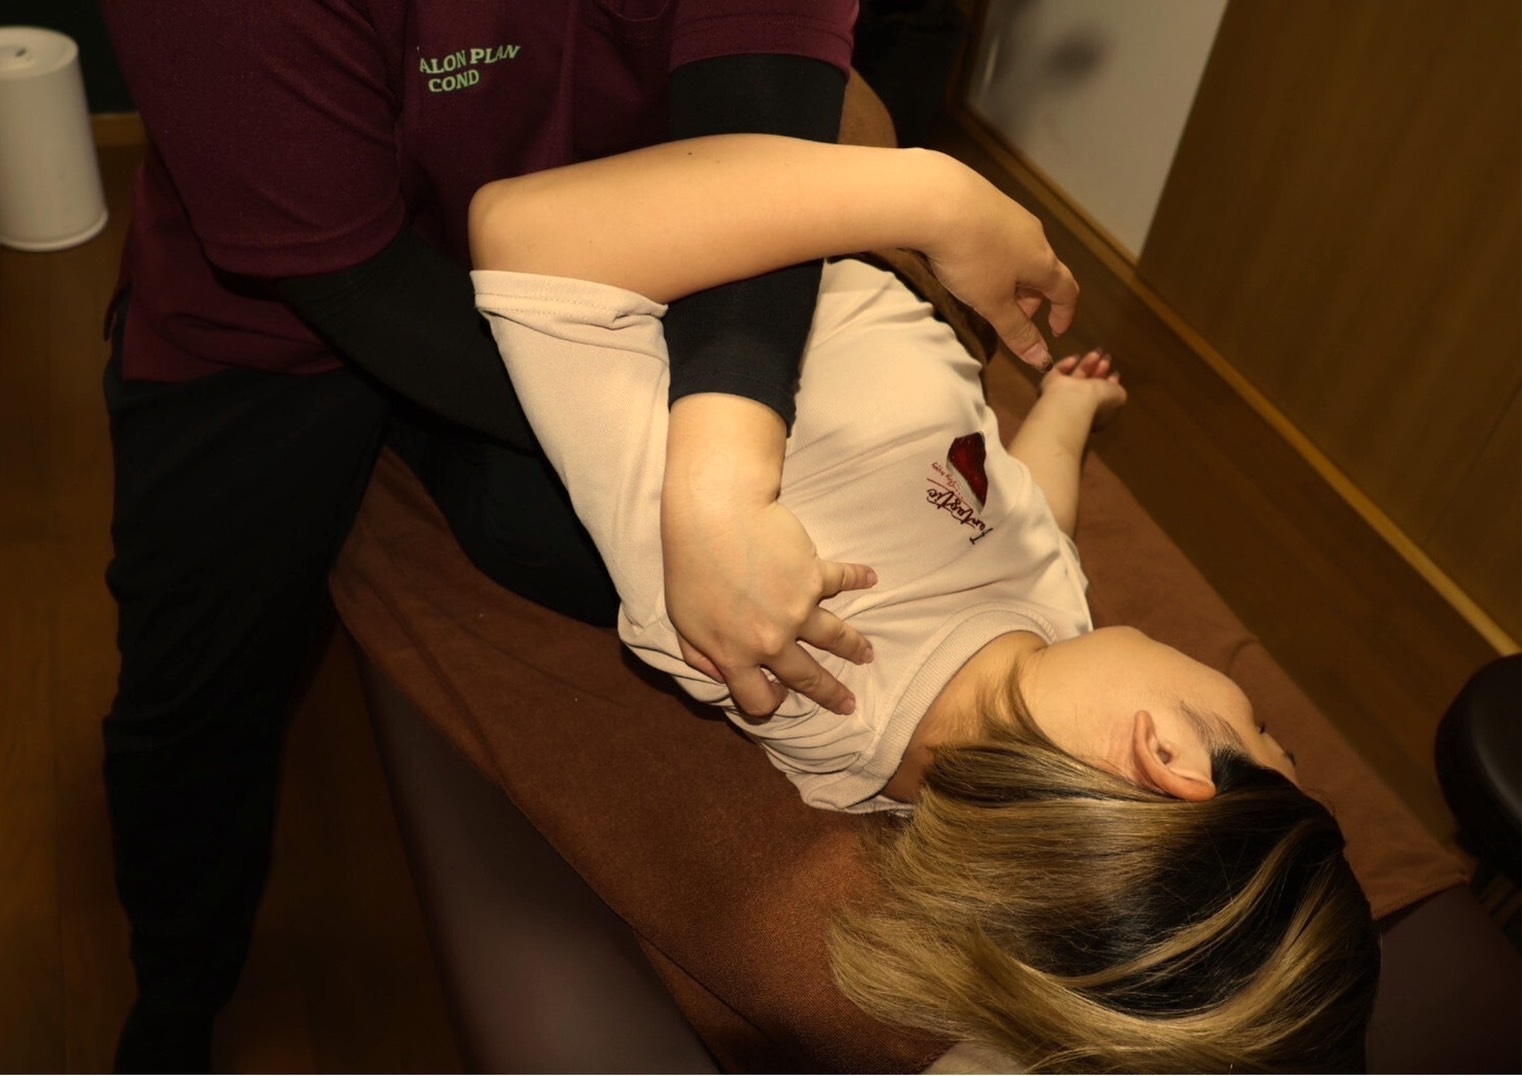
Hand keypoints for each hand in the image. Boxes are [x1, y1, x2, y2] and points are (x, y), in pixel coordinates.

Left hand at [662, 395, 876, 717]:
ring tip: (867, 654)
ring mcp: (798, 610)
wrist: (714, 519)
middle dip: (830, 694)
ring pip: (834, 637)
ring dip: (853, 647)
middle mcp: (772, 640)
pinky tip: (871, 578)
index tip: (781, 696)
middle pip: (807, 677)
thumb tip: (719, 676)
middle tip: (848, 704)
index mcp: (736, 656)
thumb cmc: (689, 568)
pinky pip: (841, 580)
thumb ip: (699, 655)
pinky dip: (858, 578)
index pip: (759, 699)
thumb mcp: (682, 623)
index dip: (768, 701)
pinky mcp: (813, 575)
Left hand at [921, 157, 1079, 369]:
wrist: (939, 199)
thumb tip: (1043, 361)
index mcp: (1042, 262)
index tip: (1055, 331)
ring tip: (987, 290)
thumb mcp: (992, 303)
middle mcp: (1034, 235)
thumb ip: (1017, 332)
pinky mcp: (989, 200)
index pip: (1066, 290)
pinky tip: (970, 258)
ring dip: (1013, 276)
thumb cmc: (971, 257)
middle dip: (1032, 298)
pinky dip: (995, 255)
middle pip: (1043, 271)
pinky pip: (1000, 235)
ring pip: (1022, 252)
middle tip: (1010, 316)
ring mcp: (1013, 214)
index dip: (1064, 313)